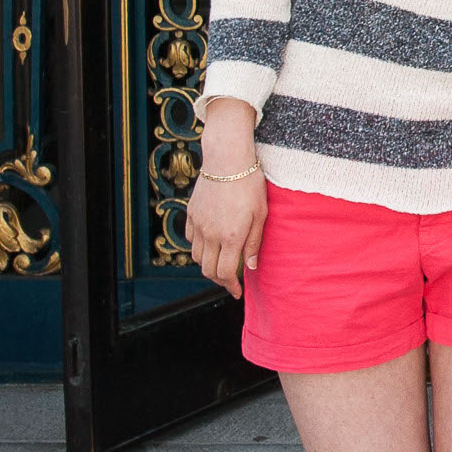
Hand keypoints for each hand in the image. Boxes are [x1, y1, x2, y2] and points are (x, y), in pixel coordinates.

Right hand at [186, 98, 266, 299]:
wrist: (227, 159)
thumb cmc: (250, 184)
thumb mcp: (261, 214)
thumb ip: (254, 242)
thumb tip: (251, 266)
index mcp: (230, 237)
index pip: (224, 273)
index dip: (230, 286)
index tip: (237, 291)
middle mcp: (211, 234)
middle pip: (207, 270)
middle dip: (218, 281)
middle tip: (229, 282)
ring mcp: (198, 224)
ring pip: (196, 256)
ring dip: (207, 265)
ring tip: (220, 264)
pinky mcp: (191, 214)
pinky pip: (190, 239)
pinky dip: (198, 248)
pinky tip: (209, 245)